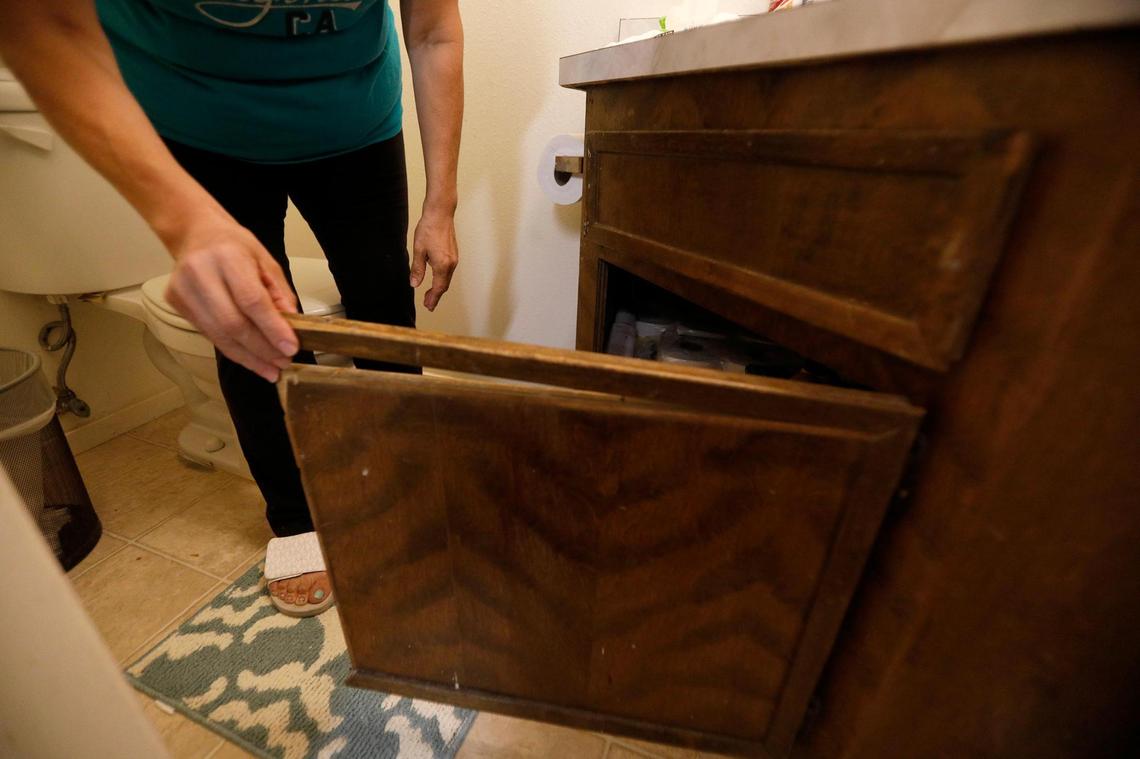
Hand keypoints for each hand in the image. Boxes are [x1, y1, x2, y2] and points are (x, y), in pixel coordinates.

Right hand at [163, 212, 298, 381]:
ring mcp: (183, 289)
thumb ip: (280, 293)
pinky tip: (252, 359)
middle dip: (262, 349)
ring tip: (270, 368)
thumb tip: (292, 326)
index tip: (291, 348)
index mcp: (227, 257)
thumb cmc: (234, 245)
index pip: (251, 300)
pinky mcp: (176, 303)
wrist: (195, 233)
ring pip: (219, 335)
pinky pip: (209, 334)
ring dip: (248, 357)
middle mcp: (200, 273)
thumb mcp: (266, 260)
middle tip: (283, 363)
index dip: (272, 328)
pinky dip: (233, 350)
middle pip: (233, 323)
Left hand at [409, 208, 458, 311]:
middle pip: (444, 285)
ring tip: (431, 294)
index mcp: (442, 265)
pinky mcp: (454, 254)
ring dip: (439, 287)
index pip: (438, 288)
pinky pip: (449, 271)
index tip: (428, 306)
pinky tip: (436, 278)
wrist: (440, 214)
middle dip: (436, 295)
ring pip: (447, 278)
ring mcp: (454, 258)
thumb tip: (414, 284)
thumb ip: (417, 269)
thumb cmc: (429, 229)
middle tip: (428, 304)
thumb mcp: (418, 250)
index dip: (433, 298)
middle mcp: (451, 264)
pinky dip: (442, 279)